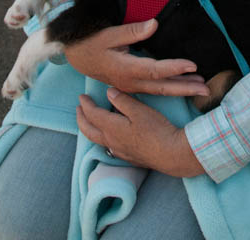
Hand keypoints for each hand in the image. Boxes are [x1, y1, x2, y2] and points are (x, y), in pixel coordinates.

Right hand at [65, 18, 209, 98]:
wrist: (77, 56)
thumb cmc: (92, 43)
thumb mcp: (109, 34)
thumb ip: (132, 31)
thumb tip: (154, 24)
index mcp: (125, 69)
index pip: (155, 71)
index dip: (174, 68)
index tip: (192, 65)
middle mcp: (130, 81)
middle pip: (162, 87)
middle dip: (185, 88)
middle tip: (206, 88)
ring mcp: (131, 85)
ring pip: (160, 90)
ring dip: (181, 89)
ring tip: (201, 87)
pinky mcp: (132, 85)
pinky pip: (154, 90)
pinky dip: (170, 88)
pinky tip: (183, 85)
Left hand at [76, 88, 205, 177]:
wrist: (171, 154)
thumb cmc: (156, 129)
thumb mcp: (139, 110)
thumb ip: (122, 101)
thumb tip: (108, 92)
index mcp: (111, 128)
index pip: (93, 114)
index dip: (86, 104)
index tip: (82, 96)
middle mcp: (111, 141)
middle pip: (89, 131)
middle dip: (81, 119)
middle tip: (78, 109)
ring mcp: (119, 151)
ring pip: (97, 140)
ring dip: (90, 129)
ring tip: (90, 121)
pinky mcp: (128, 157)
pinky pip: (108, 147)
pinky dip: (102, 138)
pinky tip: (109, 136)